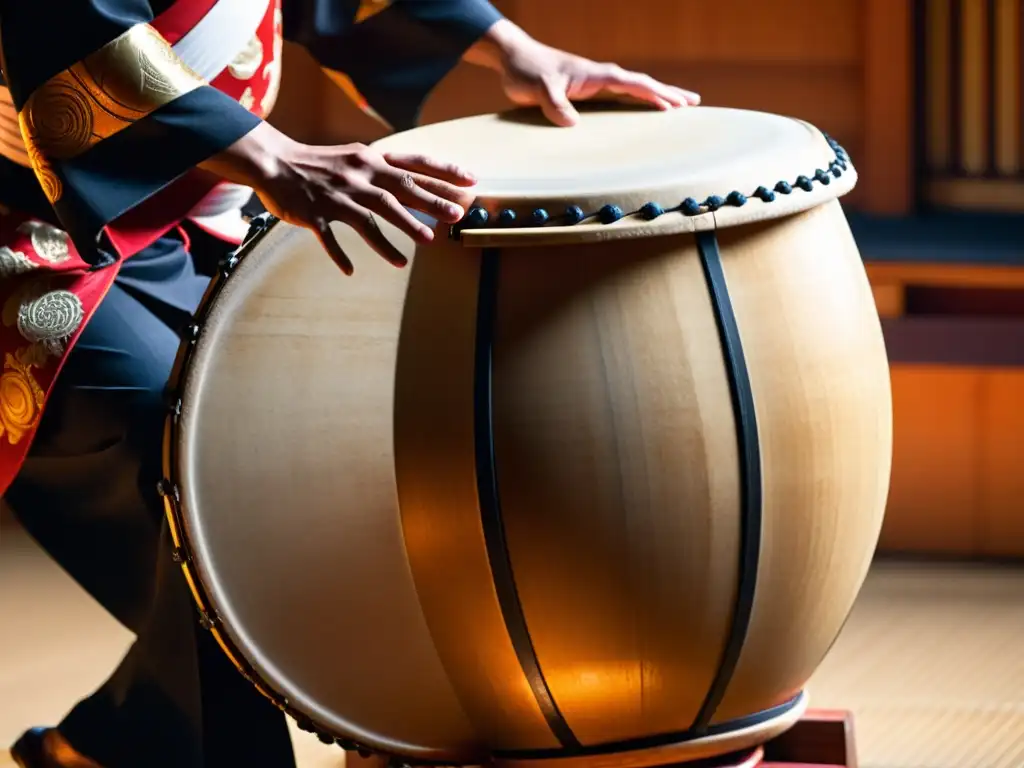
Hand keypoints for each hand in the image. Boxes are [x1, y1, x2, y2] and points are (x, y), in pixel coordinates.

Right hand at [202, 122, 477, 274]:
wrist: (272, 161)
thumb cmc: (319, 164)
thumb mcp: (355, 158)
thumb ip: (383, 171)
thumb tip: (417, 184)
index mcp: (369, 159)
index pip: (413, 164)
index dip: (443, 172)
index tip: (471, 182)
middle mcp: (356, 175)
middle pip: (398, 189)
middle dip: (430, 202)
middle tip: (457, 217)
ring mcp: (335, 195)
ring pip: (371, 214)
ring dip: (399, 230)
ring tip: (425, 243)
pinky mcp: (313, 213)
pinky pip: (328, 237)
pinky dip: (339, 254)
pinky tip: (351, 271)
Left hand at [466, 20, 700, 126]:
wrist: (513, 57)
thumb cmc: (527, 71)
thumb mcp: (540, 89)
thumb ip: (555, 105)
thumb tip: (572, 124)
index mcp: (596, 75)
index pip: (633, 84)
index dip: (655, 95)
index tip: (675, 105)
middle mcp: (600, 76)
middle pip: (642, 84)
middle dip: (668, 93)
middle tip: (694, 103)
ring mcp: (595, 82)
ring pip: (634, 89)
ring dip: (657, 96)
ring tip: (679, 105)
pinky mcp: (586, 90)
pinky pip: (620, 96)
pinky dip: (636, 101)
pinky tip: (642, 109)